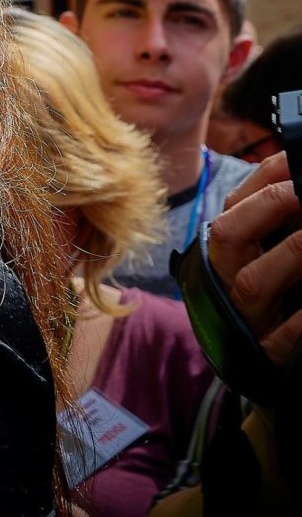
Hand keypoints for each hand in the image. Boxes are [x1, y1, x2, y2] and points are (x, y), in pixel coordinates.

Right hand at [210, 151, 301, 364]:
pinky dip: (299, 324)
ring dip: (291, 254)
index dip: (269, 177)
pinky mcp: (262, 352)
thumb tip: (296, 172)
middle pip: (229, 233)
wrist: (248, 355)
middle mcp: (225, 274)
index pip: (235, 202)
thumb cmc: (268, 292)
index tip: (300, 163)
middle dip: (270, 205)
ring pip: (252, 282)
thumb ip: (273, 218)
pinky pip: (278, 339)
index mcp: (226, 246)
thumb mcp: (262, 251)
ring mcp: (242, 313)